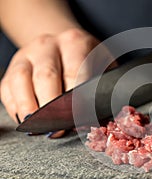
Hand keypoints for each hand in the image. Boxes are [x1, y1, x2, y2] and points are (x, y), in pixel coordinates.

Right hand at [0, 28, 115, 137]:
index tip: (78, 118)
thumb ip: (105, 84)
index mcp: (75, 42)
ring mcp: (27, 54)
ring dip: (29, 107)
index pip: (75, 72)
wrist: (63, 43)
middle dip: (52, 107)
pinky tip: (24, 119)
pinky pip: (7, 87)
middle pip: (47, 76)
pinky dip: (14, 106)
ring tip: (36, 127)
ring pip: (21, 80)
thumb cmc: (87, 59)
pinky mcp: (12, 66)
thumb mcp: (102, 63)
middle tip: (58, 127)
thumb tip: (105, 114)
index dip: (76, 99)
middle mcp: (48, 45)